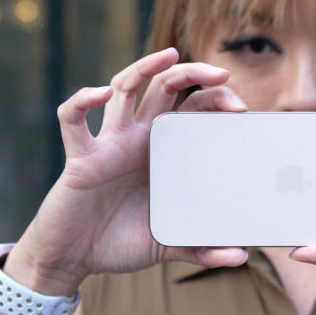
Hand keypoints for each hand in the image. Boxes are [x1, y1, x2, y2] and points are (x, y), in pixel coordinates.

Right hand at [5, 48, 248, 295]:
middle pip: (164, 87)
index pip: (192, 108)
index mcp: (163, 151)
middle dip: (192, 73)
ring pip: (124, 88)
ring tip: (169, 55)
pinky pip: (73, 120)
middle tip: (221, 74)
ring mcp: (109, 143)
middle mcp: (138, 138)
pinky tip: (101, 95)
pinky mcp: (80, 158)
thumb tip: (242, 257)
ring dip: (144, 67)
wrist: (73, 259)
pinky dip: (82, 101)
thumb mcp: (168, 246)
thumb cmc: (119, 243)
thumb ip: (202, 248)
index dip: (216, 99)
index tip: (241, 109)